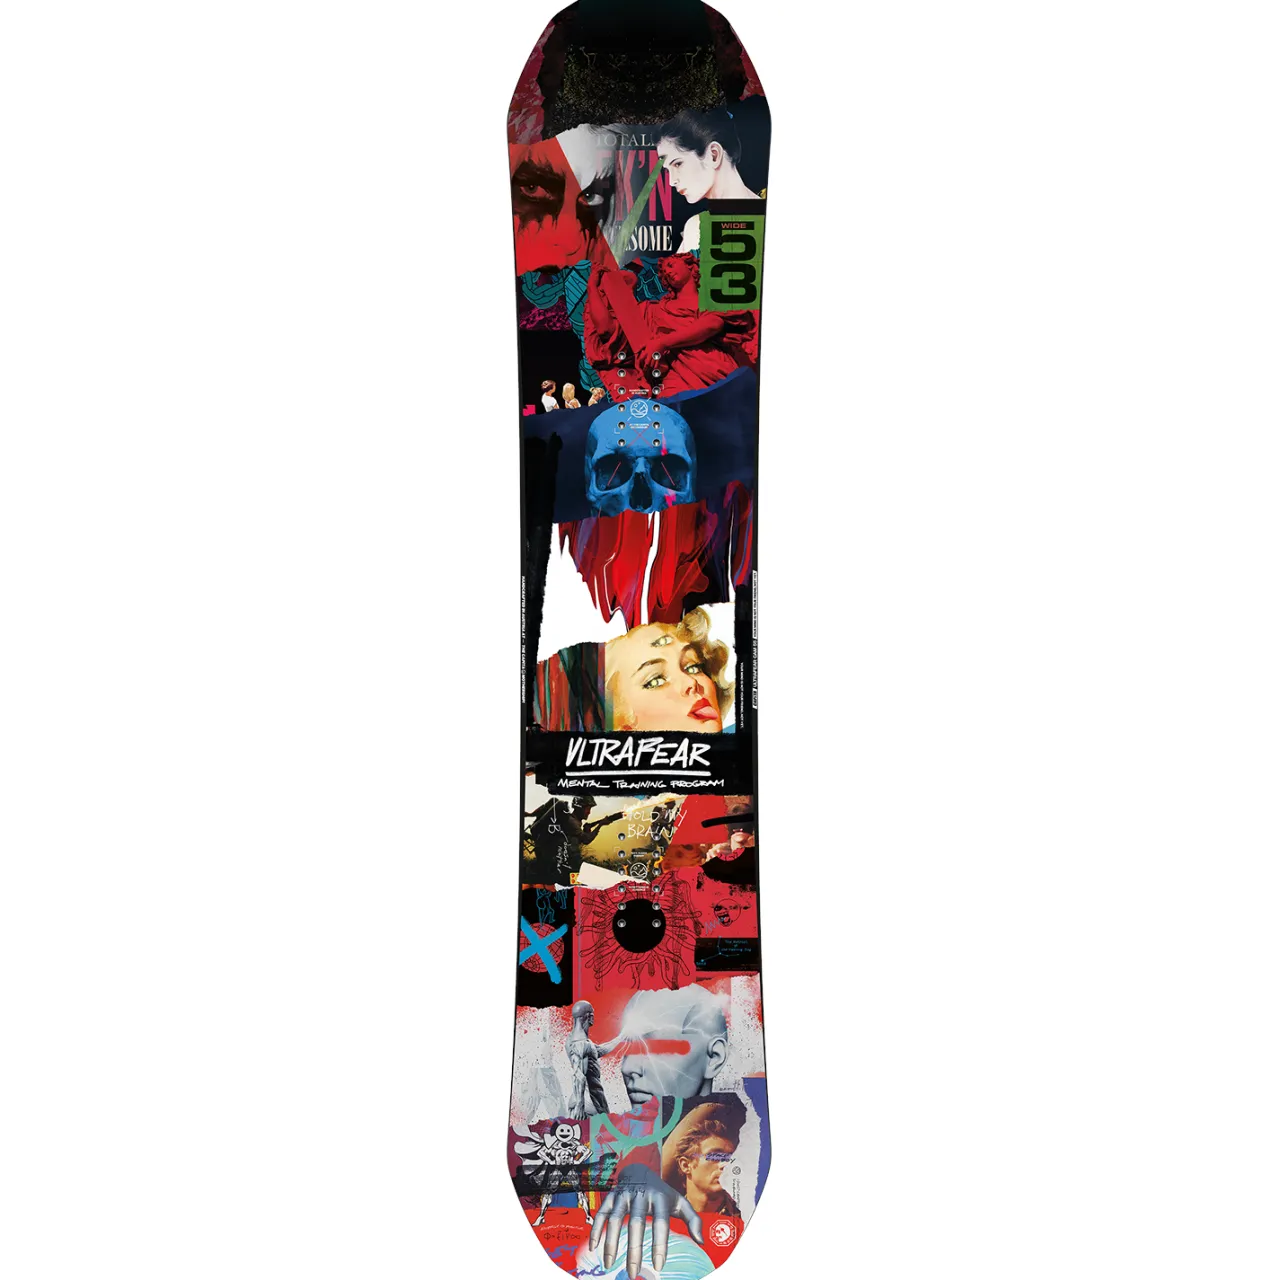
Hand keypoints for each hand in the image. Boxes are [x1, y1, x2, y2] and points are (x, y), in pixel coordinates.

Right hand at [588, 1163, 702, 1277]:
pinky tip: (594, 1248)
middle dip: (634, 1249)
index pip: (661, 1223)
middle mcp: (641, 1195)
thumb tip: (701, 1241)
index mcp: (660, 1198)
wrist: (639, 1170)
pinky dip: (596, 1229)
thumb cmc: (661, 1193)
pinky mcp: (611, 1196)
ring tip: (609, 1265)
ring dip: (611, 1242)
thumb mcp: (679, 1202)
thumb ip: (693, 1220)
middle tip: (632, 1273)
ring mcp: (623, 1194)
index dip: (659, 1244)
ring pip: (615, 1218)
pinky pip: (601, 1213)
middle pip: (636, 1223)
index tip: (658, 1266)